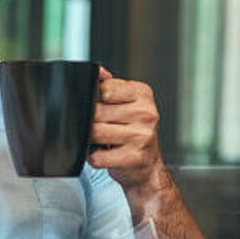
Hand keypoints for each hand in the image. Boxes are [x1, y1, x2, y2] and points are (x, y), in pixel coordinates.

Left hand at [89, 67, 162, 189]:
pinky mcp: (133, 158)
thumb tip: (98, 71)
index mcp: (143, 95)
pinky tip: (106, 154)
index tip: (99, 108)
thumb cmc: (134, 133)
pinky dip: (95, 157)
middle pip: (97, 112)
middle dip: (91, 121)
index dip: (94, 99)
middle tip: (101, 127)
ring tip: (103, 141)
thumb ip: (110, 87)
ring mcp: (141, 136)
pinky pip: (97, 156)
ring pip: (95, 133)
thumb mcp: (127, 104)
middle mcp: (146, 114)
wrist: (148, 167)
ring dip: (91, 140)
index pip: (104, 89)